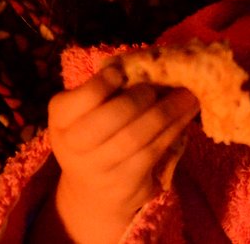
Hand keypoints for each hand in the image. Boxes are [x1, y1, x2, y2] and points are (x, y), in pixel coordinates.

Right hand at [42, 66, 198, 243]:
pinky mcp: (125, 183)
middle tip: (156, 87)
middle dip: (139, 98)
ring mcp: (99, 168)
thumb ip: (108, 88)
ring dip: (168, 112)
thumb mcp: (89, 111)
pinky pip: (153, 151)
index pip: (77, 100)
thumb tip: (148, 60)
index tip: (120, 73)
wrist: (93, 190)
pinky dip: (174, 128)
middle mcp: (73, 146)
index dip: (100, 85)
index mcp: (61, 119)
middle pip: (110, 118)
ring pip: (136, 136)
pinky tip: (187, 114)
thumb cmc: (96, 135)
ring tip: (188, 95)